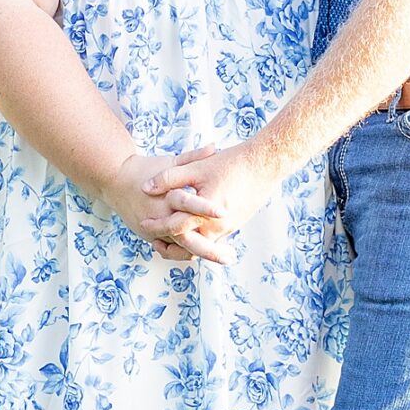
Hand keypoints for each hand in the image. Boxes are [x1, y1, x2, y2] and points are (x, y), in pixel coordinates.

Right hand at [100, 151, 229, 265]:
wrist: (116, 181)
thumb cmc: (146, 169)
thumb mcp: (170, 162)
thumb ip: (193, 158)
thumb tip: (215, 147)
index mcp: (165, 197)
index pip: (188, 204)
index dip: (206, 209)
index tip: (224, 213)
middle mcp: (159, 217)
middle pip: (186, 238)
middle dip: (209, 249)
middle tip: (229, 256)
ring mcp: (154, 231)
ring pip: (180, 248)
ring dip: (202, 253)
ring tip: (224, 257)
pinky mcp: (151, 237)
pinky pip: (172, 249)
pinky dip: (188, 251)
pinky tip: (206, 254)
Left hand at [141, 140, 280, 239]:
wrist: (265, 164)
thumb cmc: (232, 164)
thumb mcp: (196, 168)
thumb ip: (169, 178)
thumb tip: (146, 187)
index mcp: (206, 214)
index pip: (175, 228)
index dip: (157, 226)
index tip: (144, 223)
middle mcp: (218, 227)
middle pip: (189, 246)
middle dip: (170, 246)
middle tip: (155, 242)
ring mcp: (229, 228)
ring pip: (202, 246)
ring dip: (185, 244)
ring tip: (169, 240)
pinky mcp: (235, 225)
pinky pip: (213, 239)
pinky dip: (200, 239)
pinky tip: (191, 230)